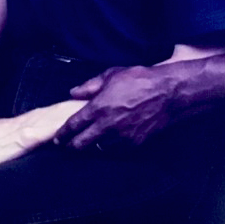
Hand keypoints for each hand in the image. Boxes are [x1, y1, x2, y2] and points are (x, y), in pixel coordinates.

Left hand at [55, 65, 176, 148]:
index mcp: (99, 107)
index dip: (63, 133)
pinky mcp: (134, 144)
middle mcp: (107, 125)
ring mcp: (121, 137)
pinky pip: (116, 148)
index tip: (58, 137)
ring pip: (99, 148)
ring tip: (90, 140)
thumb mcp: (111, 75)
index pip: (74, 124)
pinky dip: (110, 145)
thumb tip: (73, 92)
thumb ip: (89, 86)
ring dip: (93, 145)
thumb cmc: (138, 80)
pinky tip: (110, 138)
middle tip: (67, 145)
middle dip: (72, 145)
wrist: (166, 94)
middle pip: (82, 143)